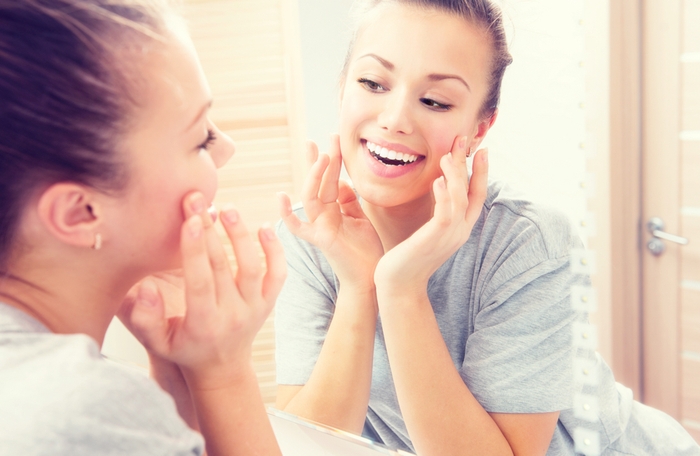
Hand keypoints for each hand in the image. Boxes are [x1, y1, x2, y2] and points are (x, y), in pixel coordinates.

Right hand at [117, 192, 285, 389]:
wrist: (221, 369)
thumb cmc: (182, 350)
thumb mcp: (157, 343)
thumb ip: (145, 318)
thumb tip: (147, 288)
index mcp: (203, 323)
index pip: (200, 281)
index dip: (194, 249)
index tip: (189, 219)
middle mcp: (233, 315)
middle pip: (222, 266)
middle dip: (209, 230)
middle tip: (197, 200)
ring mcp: (254, 308)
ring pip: (252, 267)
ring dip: (241, 235)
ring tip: (227, 208)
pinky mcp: (268, 303)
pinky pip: (277, 274)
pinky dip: (275, 251)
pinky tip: (264, 228)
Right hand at [278, 135, 383, 291]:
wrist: (371, 278)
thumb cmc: (366, 252)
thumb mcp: (360, 219)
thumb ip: (349, 201)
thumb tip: (342, 182)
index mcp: (333, 210)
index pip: (329, 179)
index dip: (330, 160)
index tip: (331, 140)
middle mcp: (323, 216)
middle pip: (318, 183)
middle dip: (321, 160)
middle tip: (326, 138)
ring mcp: (319, 226)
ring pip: (311, 196)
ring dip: (315, 176)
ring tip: (323, 156)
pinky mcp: (320, 239)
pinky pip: (298, 227)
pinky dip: (287, 214)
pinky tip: (281, 197)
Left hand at [375, 137, 487, 293]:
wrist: (399, 286)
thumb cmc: (407, 258)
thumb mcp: (426, 232)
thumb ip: (436, 213)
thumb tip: (437, 189)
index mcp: (459, 228)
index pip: (477, 196)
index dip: (480, 173)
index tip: (480, 150)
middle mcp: (460, 231)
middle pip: (472, 192)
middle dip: (470, 165)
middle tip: (465, 140)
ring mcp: (449, 236)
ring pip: (460, 198)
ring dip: (455, 175)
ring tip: (448, 155)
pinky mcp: (434, 238)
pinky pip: (445, 212)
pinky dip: (443, 194)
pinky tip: (437, 179)